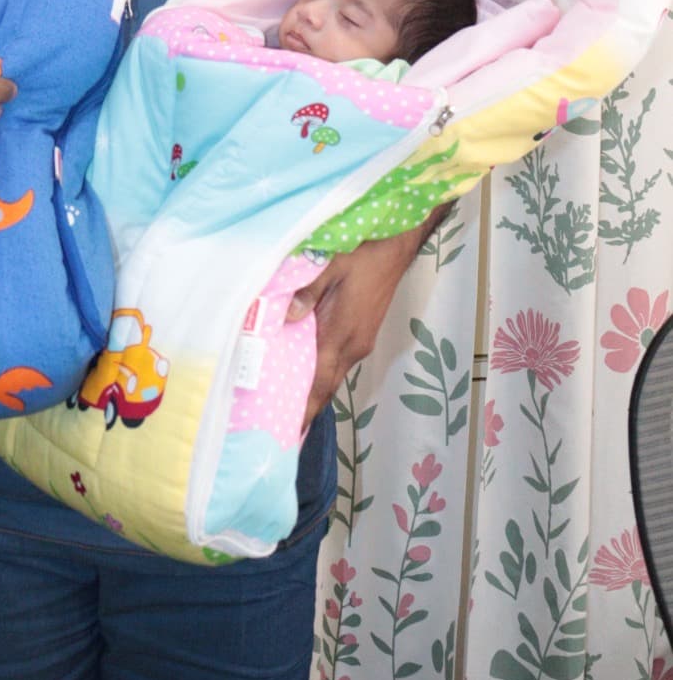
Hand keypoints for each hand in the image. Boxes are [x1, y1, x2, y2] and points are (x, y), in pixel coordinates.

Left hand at [289, 218, 434, 432]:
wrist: (398, 243)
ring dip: (314, 393)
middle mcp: (353, 345)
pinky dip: (322, 373)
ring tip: (288, 409)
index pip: (318, 382)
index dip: (303, 410)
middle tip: (281, 433)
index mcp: (342, 333)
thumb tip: (287, 318)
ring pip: (333, 375)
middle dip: (306, 411)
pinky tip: (306, 373)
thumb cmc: (364, 250)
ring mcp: (361, 340)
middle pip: (326, 387)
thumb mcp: (330, 264)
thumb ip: (307, 291)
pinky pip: (339, 362)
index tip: (289, 436)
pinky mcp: (363, 332)